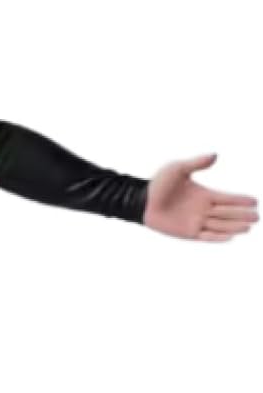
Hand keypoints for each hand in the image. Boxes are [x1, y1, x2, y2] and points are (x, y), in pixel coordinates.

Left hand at [142, 154, 257, 241]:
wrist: (141, 201)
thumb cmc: (158, 184)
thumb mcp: (178, 169)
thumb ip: (196, 163)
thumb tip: (215, 155)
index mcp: (203, 195)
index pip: (227, 198)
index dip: (240, 200)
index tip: (254, 201)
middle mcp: (202, 209)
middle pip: (227, 213)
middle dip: (242, 215)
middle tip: (257, 218)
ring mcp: (195, 222)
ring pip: (220, 225)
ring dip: (234, 227)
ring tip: (248, 227)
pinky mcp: (187, 233)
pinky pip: (206, 236)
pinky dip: (217, 237)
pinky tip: (230, 238)